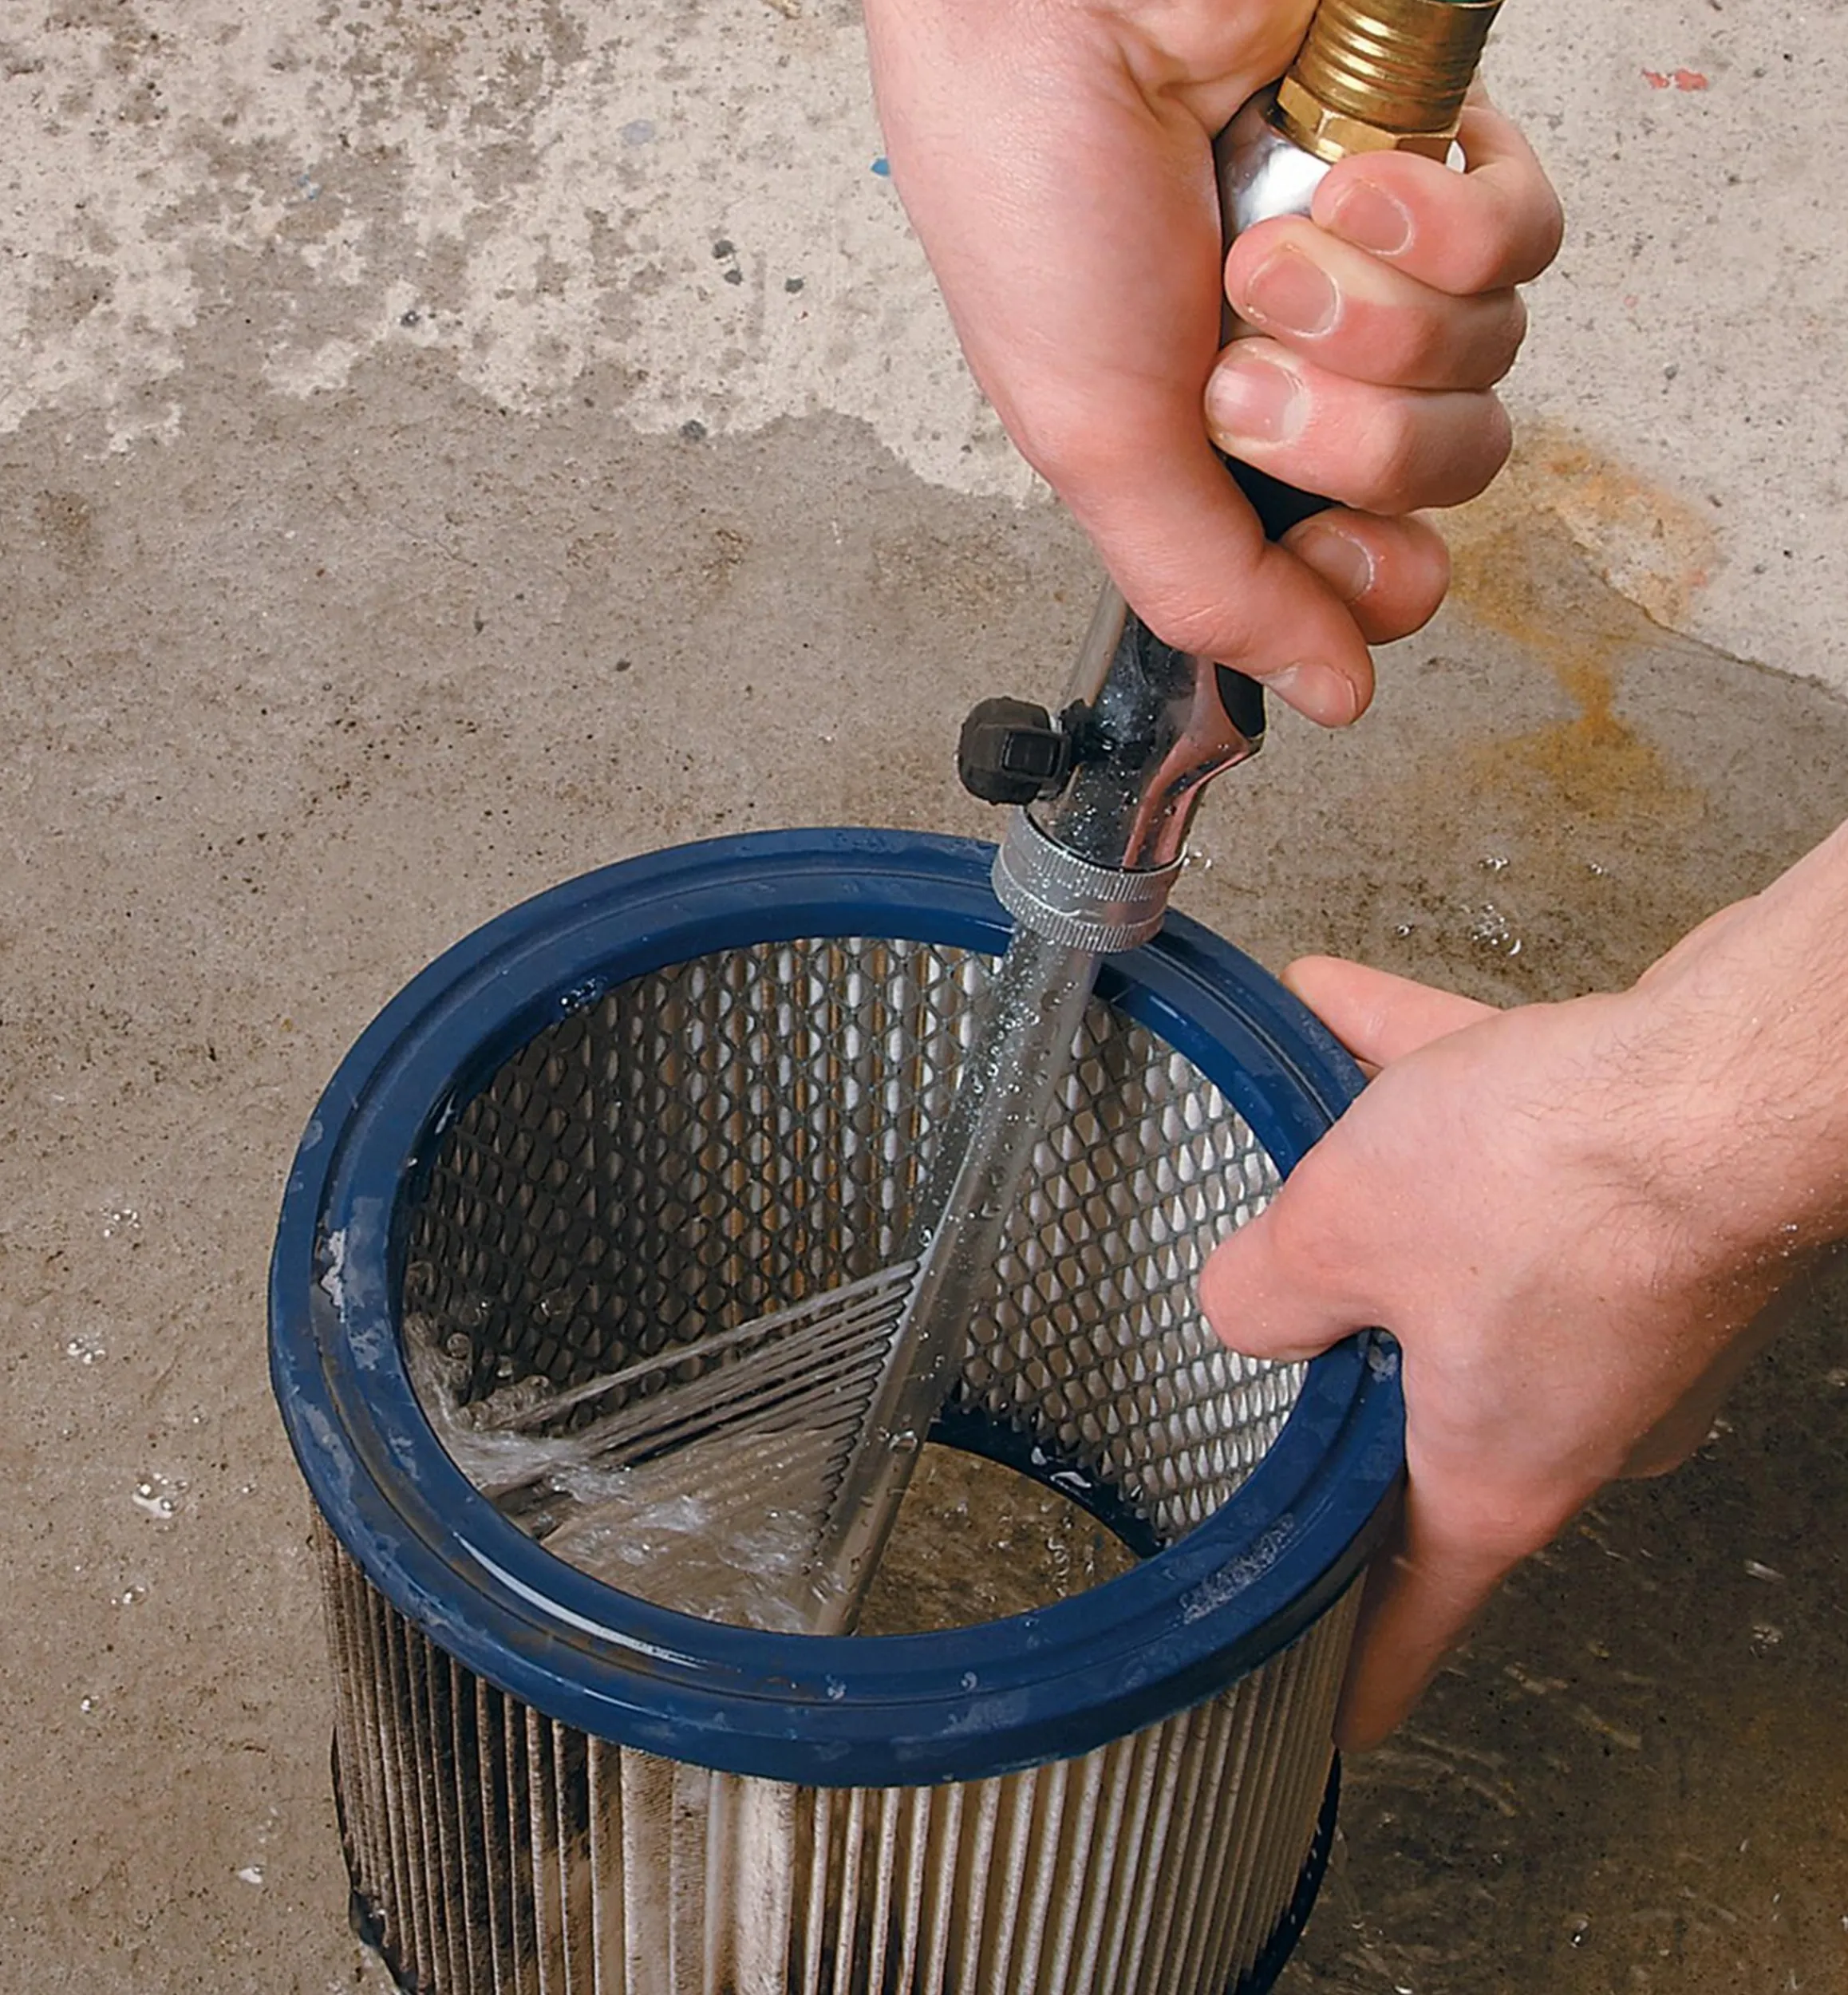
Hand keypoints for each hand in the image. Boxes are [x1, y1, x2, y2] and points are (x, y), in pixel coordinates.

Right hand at [862, 0, 1561, 725]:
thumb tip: (1327, 695)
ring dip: (1373, 322)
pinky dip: (1442, 227)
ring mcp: (1378, 259)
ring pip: (1482, 363)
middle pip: (1438, 475)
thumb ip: (1212, 590)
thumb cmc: (1029, 191)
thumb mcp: (1096, 445)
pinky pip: (1521, 239)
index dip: (1373, 577)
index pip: (1369, 565)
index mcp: (1220, 448)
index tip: (1332, 550)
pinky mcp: (1436, 152)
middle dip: (1352, 437)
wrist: (1054, 2)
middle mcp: (1311, 361)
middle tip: (1248, 368)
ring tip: (1267, 250)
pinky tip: (1349, 186)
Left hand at [1199, 836, 1847, 1745]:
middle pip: (1433, 1402)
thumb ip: (1261, 1297)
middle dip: (1356, 1341)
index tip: (1342, 1713)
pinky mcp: (1650, 1206)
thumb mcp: (1335, 1239)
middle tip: (1297, 1311)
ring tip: (1302, 1099)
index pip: (1418, 1609)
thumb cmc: (1558, 1183)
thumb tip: (1241, 1310)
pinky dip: (1433, 1091)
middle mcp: (1578, 1407)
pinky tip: (1346, 1007)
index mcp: (1499, 1468)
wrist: (1732, 1072)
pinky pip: (1510, 1156)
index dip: (1367, 1666)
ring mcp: (1623, 1308)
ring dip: (1380, 1170)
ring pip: (1466, 1247)